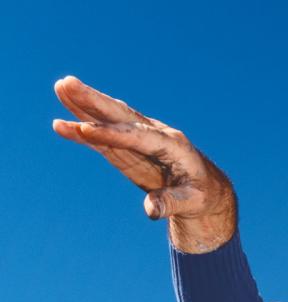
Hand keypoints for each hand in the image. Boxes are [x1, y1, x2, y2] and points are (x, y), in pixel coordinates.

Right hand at [52, 75, 235, 252]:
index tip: (85, 129)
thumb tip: (151, 209)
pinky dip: (84, 131)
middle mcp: (156, 135)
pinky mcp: (129, 147)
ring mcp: (141, 138)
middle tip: (67, 83)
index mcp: (173, 145)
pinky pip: (104, 137)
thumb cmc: (200, 195)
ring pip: (111, 119)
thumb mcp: (191, 202)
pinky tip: (60, 125)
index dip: (112, 134)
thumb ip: (171, 203)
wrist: (204, 189)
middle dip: (94, 101)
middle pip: (122, 116)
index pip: (139, 136)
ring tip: (60, 88)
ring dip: (85, 104)